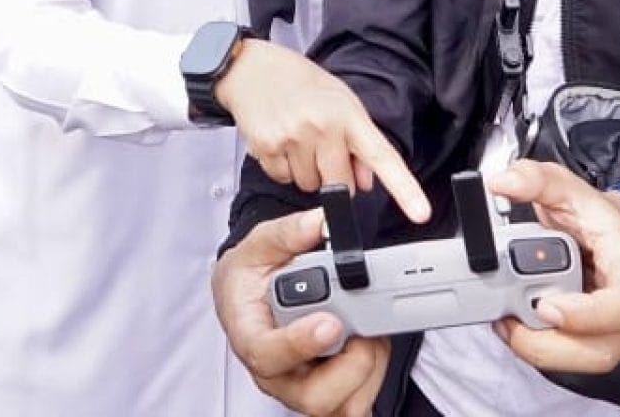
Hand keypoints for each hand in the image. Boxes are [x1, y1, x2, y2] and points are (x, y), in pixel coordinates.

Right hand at [212, 209, 389, 416]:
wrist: (246, 295)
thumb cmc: (248, 277)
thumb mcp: (259, 245)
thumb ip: (289, 232)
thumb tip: (321, 222)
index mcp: (249, 334)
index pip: (267, 355)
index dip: (300, 344)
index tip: (330, 323)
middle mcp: (274, 371)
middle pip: (312, 396)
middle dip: (350, 364)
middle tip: (363, 330)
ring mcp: (299, 387)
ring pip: (340, 407)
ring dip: (368, 371)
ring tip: (370, 334)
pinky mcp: (324, 393)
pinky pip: (354, 406)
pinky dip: (373, 382)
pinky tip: (370, 349)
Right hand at [217, 41, 430, 224]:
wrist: (251, 68)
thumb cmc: (300, 82)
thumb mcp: (339, 100)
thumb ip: (357, 141)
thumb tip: (366, 183)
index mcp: (347, 113)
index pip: (381, 156)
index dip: (404, 187)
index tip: (421, 213)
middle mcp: (322, 127)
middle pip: (340, 185)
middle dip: (334, 175)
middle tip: (321, 146)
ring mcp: (293, 139)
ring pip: (310, 186)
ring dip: (306, 171)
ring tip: (296, 137)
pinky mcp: (267, 148)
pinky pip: (284, 179)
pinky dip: (283, 168)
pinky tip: (279, 141)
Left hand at [488, 159, 619, 373]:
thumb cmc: (601, 216)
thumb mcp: (567, 186)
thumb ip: (533, 179)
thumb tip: (501, 184)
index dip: (587, 316)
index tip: (547, 307)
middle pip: (600, 349)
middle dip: (548, 343)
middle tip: (508, 319)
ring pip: (585, 361)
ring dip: (541, 350)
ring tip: (507, 323)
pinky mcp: (601, 341)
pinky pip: (574, 357)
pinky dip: (544, 349)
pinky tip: (518, 328)